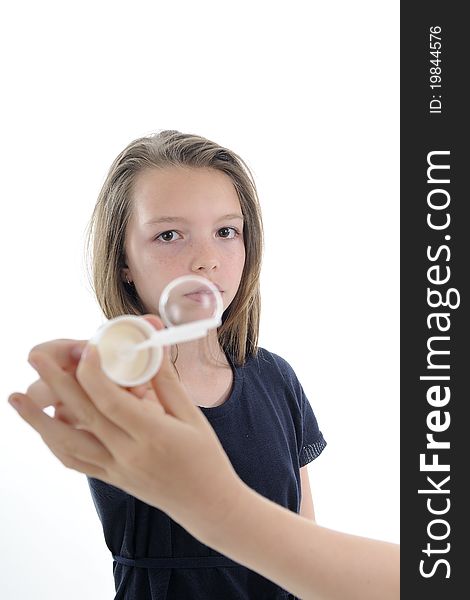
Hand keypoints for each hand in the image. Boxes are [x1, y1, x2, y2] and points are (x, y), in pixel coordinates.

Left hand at [8, 316, 243, 538]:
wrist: (206, 504)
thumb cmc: (205, 457)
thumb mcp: (192, 416)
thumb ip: (166, 381)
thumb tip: (149, 345)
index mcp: (153, 436)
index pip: (112, 402)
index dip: (94, 374)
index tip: (84, 348)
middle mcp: (128, 455)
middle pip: (83, 415)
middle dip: (55, 383)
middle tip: (35, 357)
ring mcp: (115, 470)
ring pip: (67, 444)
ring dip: (39, 419)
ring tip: (16, 397)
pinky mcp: (110, 479)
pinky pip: (74, 461)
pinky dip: (54, 441)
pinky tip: (42, 427)